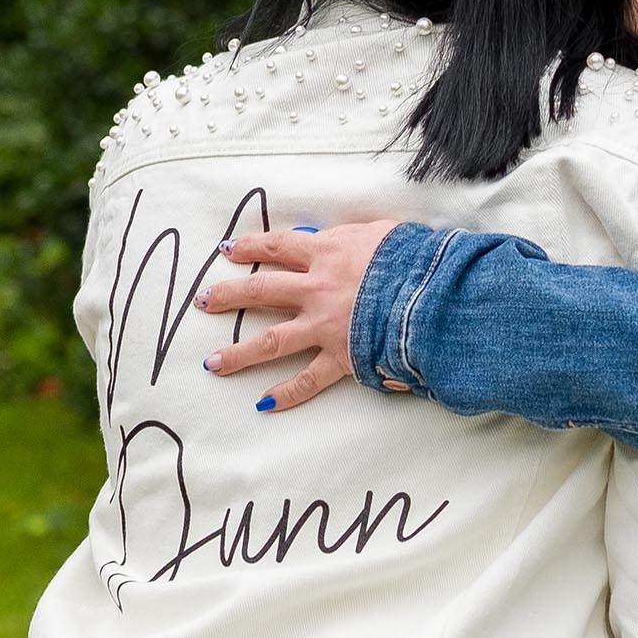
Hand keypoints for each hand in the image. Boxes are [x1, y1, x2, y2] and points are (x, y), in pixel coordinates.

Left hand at [196, 219, 399, 411]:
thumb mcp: (384, 233)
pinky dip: (287, 394)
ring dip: (239, 353)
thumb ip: (357, 235)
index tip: (227, 250)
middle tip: (203, 301)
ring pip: (271, 341)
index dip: (251, 246)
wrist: (434, 294)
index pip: (279, 246)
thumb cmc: (415, 259)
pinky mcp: (341, 357)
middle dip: (228, 295)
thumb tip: (341, 237)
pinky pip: (308, 380)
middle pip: (262, 291)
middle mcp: (317, 290)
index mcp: (327, 253)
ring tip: (213, 363)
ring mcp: (326, 326)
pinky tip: (264, 404)